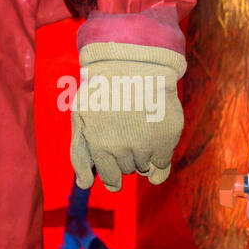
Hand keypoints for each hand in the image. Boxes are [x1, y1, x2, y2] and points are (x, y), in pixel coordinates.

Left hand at [69, 41, 184, 190]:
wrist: (134, 64)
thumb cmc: (102, 92)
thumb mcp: (81, 117)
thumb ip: (80, 153)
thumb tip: (84, 184)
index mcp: (99, 145)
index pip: (111, 180)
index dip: (113, 174)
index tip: (116, 166)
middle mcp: (123, 150)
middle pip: (128, 171)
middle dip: (126, 157)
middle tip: (125, 132)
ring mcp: (147, 145)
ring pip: (146, 168)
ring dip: (142, 154)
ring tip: (137, 128)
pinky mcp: (168, 138)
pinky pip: (163, 164)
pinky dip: (159, 155)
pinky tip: (152, 134)